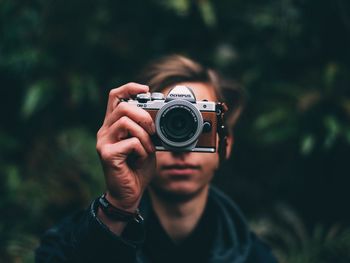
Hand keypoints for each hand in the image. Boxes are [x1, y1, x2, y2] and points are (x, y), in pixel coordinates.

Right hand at [96, 82, 155, 211]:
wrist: (130, 194)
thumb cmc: (137, 168)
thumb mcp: (146, 143)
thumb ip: (146, 129)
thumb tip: (156, 114)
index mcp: (114, 125)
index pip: (115, 96)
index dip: (129, 87)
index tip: (146, 89)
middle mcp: (105, 131)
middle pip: (123, 107)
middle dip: (144, 116)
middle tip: (153, 131)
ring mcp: (103, 142)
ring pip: (126, 122)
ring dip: (144, 136)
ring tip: (147, 150)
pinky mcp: (106, 154)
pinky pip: (131, 142)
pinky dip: (142, 150)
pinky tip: (140, 160)